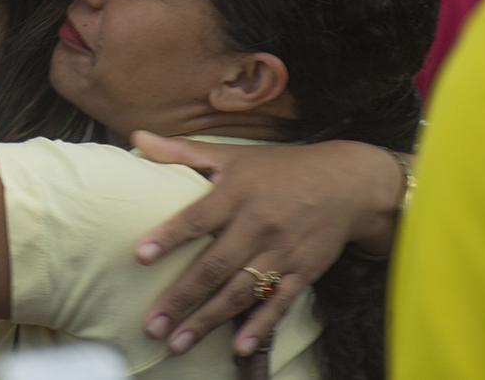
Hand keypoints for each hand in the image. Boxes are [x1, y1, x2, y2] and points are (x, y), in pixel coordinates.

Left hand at [129, 132, 401, 355]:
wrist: (346, 182)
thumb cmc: (279, 168)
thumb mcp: (232, 154)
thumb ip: (182, 151)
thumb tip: (137, 137)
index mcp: (237, 193)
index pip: (198, 217)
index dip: (170, 236)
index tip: (141, 255)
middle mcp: (258, 224)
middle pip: (215, 265)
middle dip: (182, 297)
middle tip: (152, 324)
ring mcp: (282, 251)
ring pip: (240, 291)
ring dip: (208, 320)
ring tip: (177, 344)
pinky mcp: (304, 272)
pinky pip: (279, 303)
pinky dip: (260, 326)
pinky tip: (237, 347)